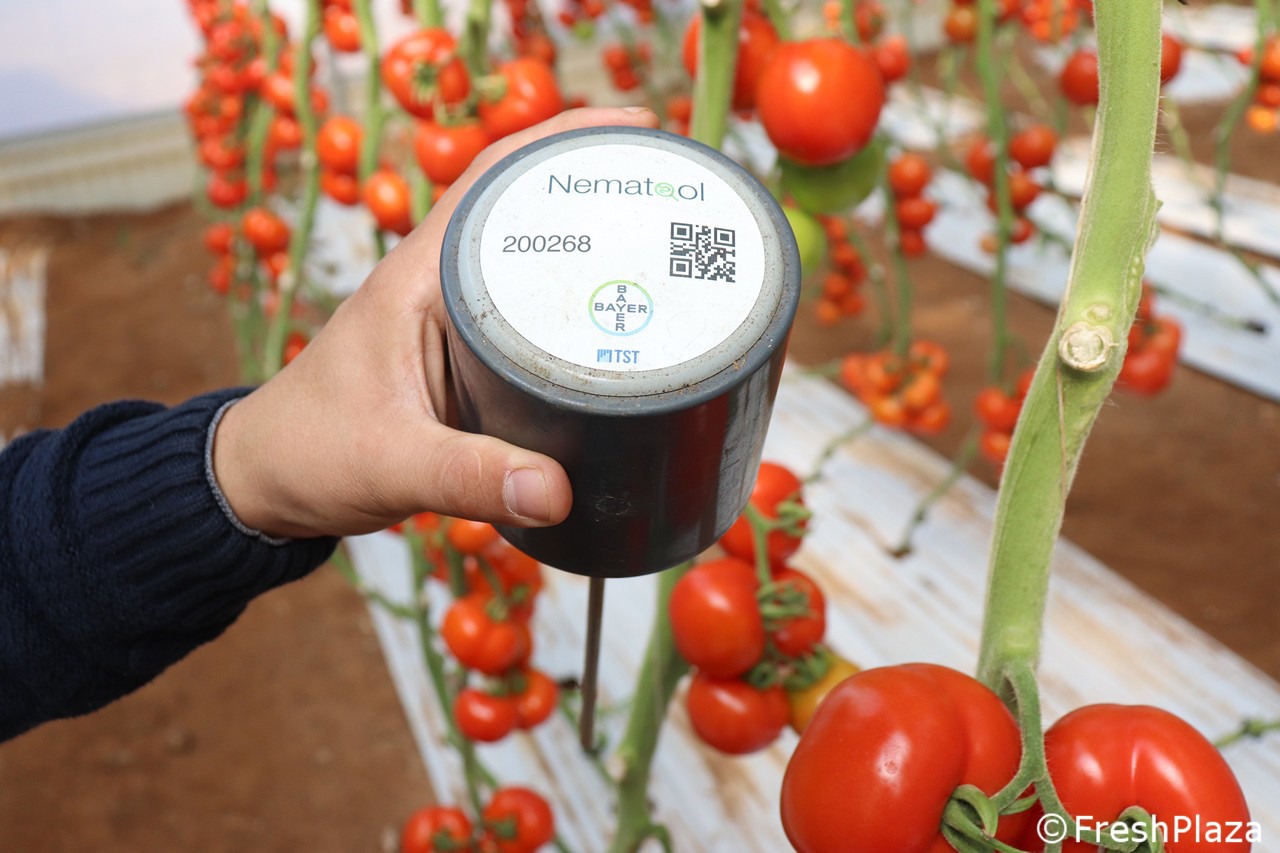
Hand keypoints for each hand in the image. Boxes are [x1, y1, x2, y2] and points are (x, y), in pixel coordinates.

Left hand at [213, 107, 660, 538]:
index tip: (635, 129)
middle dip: (602, 184)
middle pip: (528, 205)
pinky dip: (579, 300)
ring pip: (534, 256)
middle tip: (678, 191)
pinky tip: (624, 322)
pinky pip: (532, 309)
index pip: (493, 177)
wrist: (271, 480)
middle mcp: (440, 282)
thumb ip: (468, 478)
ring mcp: (454, 315)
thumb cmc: (310, 452)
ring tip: (671, 244)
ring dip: (595, 242)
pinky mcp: (466, 352)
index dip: (564, 139)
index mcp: (418, 278)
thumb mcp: (389, 463)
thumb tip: (558, 492)